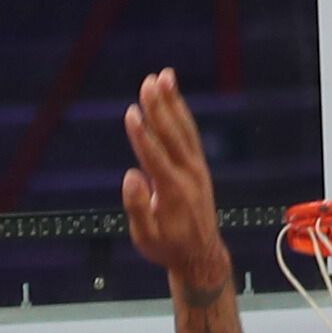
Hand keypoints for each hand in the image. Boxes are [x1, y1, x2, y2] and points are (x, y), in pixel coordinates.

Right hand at [118, 67, 233, 293]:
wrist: (200, 255)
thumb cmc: (168, 248)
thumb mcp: (146, 238)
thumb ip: (138, 208)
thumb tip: (131, 176)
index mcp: (172, 192)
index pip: (154, 157)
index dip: (142, 135)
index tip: (131, 112)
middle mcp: (188, 175)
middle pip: (172, 135)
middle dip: (159, 107)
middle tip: (149, 81)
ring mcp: (196, 168)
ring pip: (184, 129)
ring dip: (173, 102)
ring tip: (165, 77)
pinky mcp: (199, 166)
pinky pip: (189, 134)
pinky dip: (181, 113)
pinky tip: (173, 97)